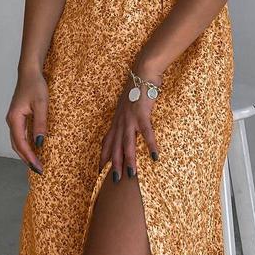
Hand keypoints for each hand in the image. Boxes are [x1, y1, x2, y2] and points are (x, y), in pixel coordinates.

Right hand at [6, 67, 47, 173]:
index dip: (29, 157)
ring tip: (36, 163)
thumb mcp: (42, 104)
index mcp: (14, 119)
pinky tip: (34, 149)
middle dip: (27, 159)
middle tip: (38, 170)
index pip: (21, 144)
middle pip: (16, 146)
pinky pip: (20, 135)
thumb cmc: (36, 86)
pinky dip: (25, 145)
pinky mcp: (17, 117)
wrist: (29, 72)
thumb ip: (40, 124)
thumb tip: (39, 143)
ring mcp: (13, 119)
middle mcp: (11, 121)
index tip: (38, 167)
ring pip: (17, 141)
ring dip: (25, 153)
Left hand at [99, 64, 162, 180]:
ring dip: (128, 160)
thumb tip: (129, 130)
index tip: (99, 171)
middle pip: (115, 147)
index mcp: (116, 121)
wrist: (142, 73)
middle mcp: (120, 122)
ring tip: (130, 175)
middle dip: (113, 165)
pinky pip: (146, 132)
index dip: (103, 157)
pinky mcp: (141, 114)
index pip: (106, 142)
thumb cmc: (137, 90)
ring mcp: (130, 118)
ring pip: (127, 143)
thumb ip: (127, 119)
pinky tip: (154, 156)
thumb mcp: (128, 107)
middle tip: (113, 181)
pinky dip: (150, 145)